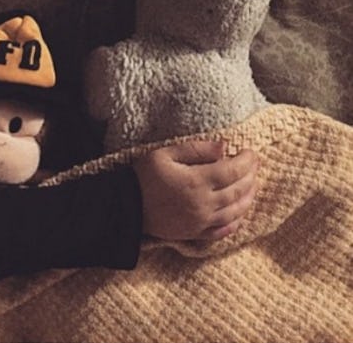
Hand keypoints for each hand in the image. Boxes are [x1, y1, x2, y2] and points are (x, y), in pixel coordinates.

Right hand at [134, 141, 258, 240]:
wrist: (124, 207)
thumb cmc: (142, 176)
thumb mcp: (164, 154)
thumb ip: (195, 149)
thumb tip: (223, 146)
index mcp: (196, 182)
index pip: (232, 170)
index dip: (247, 161)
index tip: (251, 152)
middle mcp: (203, 204)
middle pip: (238, 190)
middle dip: (250, 176)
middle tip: (255, 165)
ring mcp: (200, 221)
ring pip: (235, 211)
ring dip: (248, 198)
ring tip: (253, 186)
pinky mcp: (194, 233)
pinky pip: (222, 230)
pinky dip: (236, 222)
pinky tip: (239, 214)